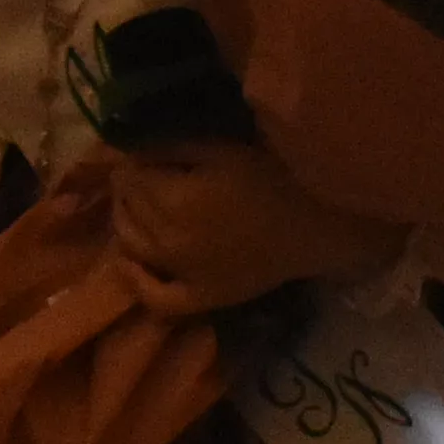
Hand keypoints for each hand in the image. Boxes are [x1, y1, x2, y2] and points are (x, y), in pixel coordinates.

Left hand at [99, 137, 394, 315]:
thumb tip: (130, 147)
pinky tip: (129, 262)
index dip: (129, 159)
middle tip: (137, 170)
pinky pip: (157, 298)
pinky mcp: (204, 297)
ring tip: (133, 201)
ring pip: (132, 246)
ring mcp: (184, 275)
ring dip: (124, 220)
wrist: (319, 223)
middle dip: (126, 186)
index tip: (137, 148)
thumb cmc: (276, 175)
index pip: (130, 177)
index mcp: (173, 200)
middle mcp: (169, 242)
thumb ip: (172, 145)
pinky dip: (136, 281)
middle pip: (128, 209)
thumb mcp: (223, 147)